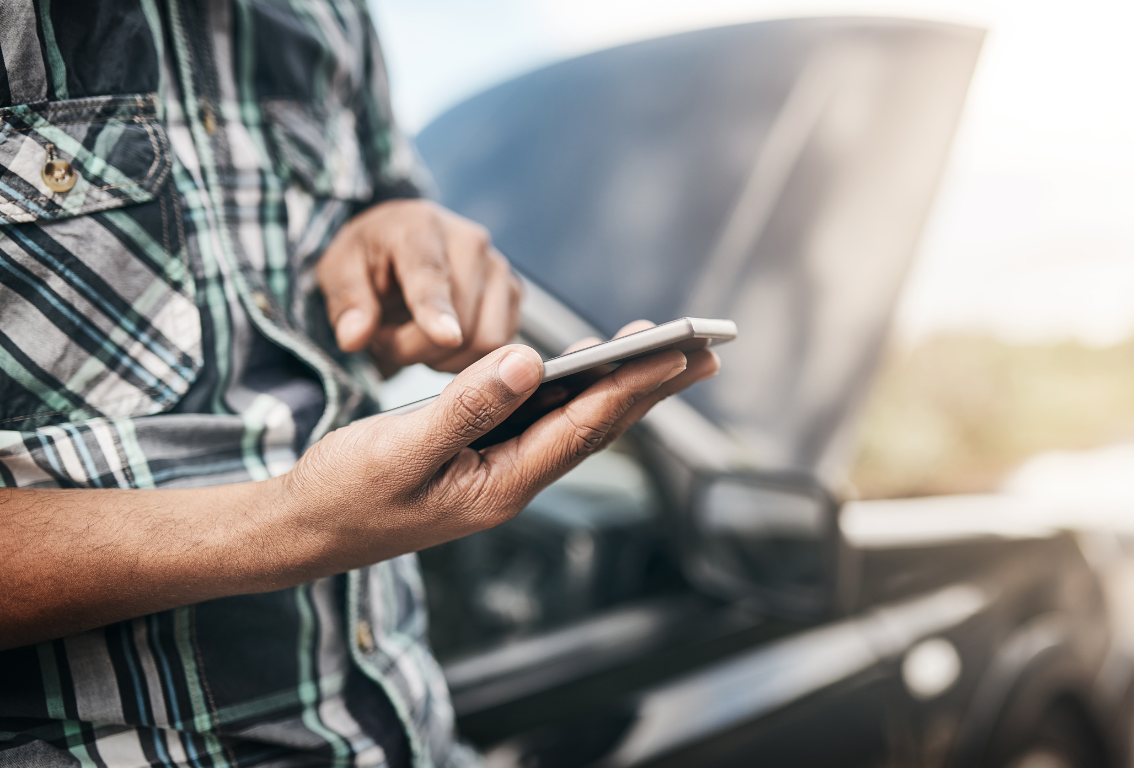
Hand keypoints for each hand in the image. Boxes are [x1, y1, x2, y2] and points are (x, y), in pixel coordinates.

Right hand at [279, 337, 711, 567]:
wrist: (306, 530)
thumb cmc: (346, 493)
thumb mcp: (400, 448)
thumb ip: (464, 406)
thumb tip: (528, 360)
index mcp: (502, 484)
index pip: (584, 426)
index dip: (634, 385)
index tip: (677, 352)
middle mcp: (513, 480)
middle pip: (598, 426)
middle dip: (650, 387)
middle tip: (705, 351)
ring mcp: (500, 472)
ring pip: (574, 423)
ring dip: (619, 386)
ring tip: (663, 349)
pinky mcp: (482, 459)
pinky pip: (540, 421)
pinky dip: (570, 389)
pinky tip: (583, 364)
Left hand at [315, 199, 520, 375]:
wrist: (401, 242)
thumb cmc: (370, 256)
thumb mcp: (339, 270)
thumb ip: (348, 303)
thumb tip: (355, 337)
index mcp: (420, 227)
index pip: (430, 275)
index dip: (437, 310)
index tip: (446, 337)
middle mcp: (470, 242)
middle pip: (459, 323)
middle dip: (416, 348)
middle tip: (387, 339)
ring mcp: (499, 268)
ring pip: (485, 341)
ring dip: (443, 356)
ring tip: (415, 337)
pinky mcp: (514, 294)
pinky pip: (497, 347)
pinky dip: (466, 356)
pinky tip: (441, 338)